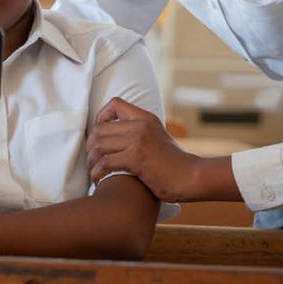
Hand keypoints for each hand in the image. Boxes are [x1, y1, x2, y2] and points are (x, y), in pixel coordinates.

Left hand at [86, 98, 202, 202]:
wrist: (191, 177)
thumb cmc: (174, 164)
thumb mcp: (158, 138)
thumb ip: (140, 133)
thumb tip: (117, 139)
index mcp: (146, 118)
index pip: (115, 103)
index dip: (101, 117)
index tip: (101, 134)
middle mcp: (140, 125)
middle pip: (100, 128)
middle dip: (91, 145)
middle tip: (92, 159)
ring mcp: (138, 141)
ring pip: (99, 144)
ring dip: (91, 160)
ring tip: (94, 171)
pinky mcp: (136, 158)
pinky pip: (105, 162)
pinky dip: (97, 172)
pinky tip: (99, 180)